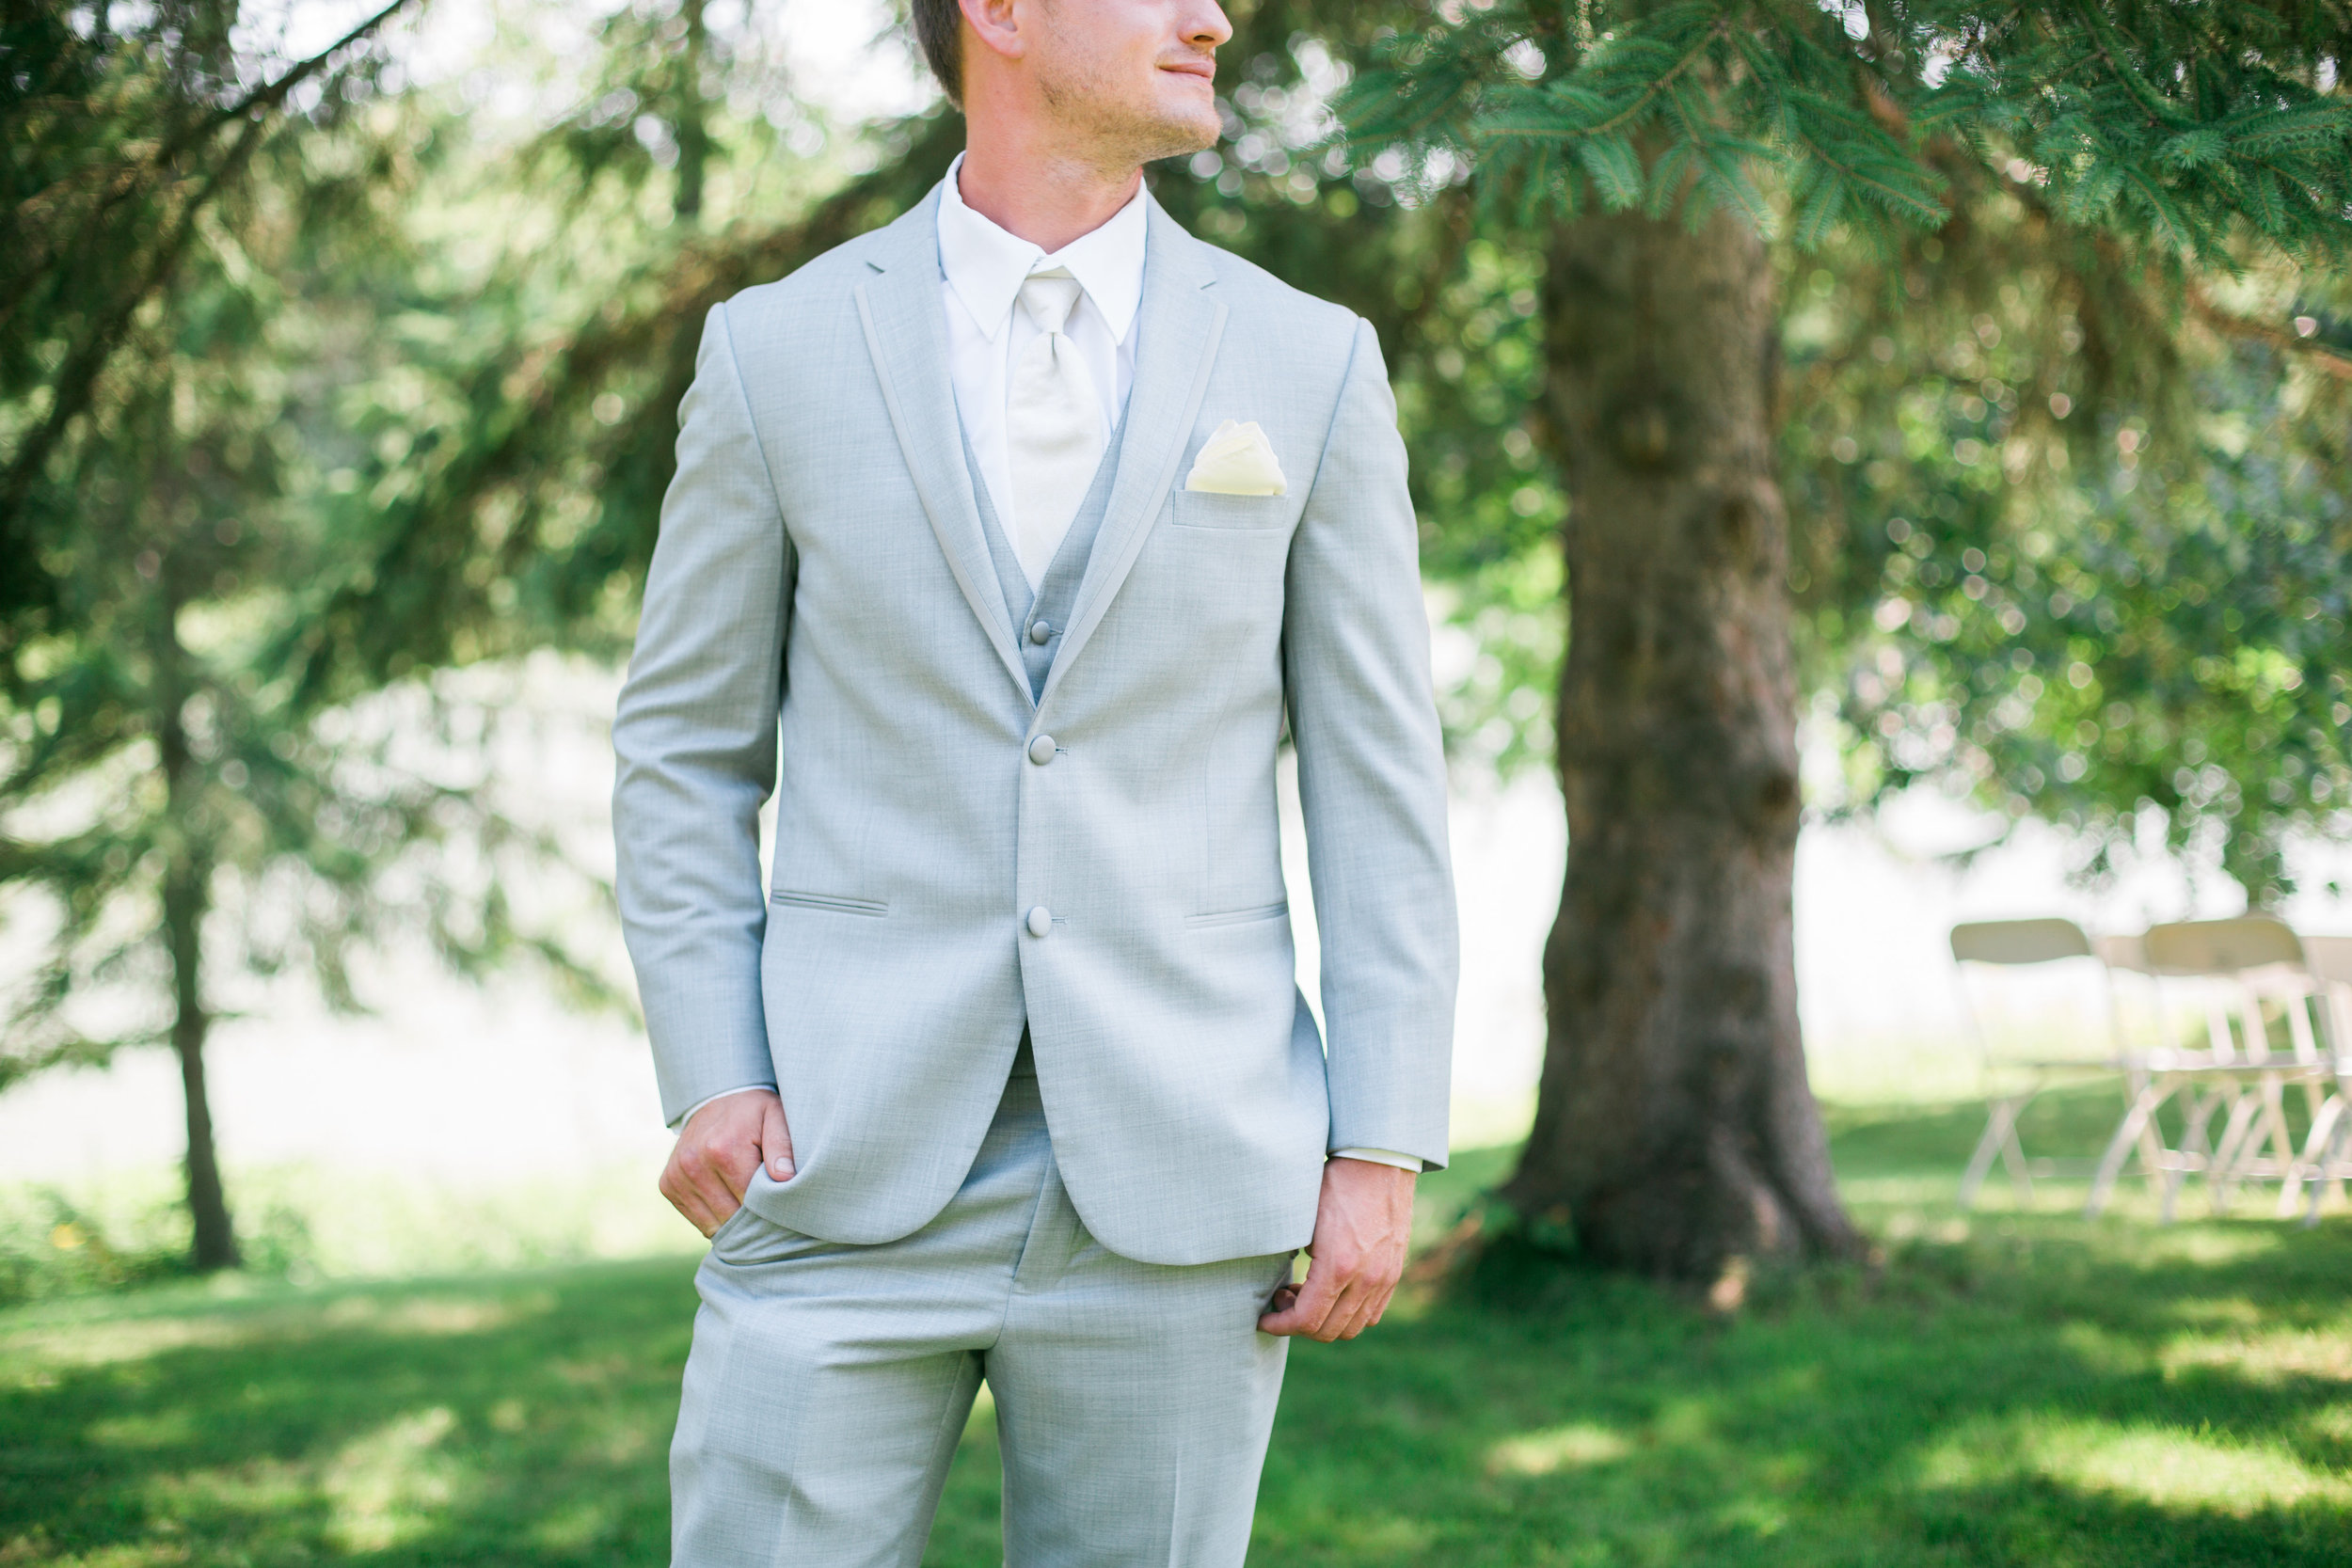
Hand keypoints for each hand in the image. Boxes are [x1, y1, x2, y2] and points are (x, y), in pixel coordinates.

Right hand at [660, 1089, 793, 1237]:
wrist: (715, 1101)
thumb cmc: (752, 1114)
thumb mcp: (775, 1117)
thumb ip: (782, 1146)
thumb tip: (785, 1177)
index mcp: (722, 1149)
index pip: (749, 1201)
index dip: (769, 1207)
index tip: (780, 1203)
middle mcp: (693, 1163)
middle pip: (730, 1215)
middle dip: (751, 1217)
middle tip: (767, 1206)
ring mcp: (676, 1176)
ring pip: (713, 1224)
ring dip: (732, 1221)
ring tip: (747, 1203)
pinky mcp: (667, 1185)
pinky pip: (697, 1220)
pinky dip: (715, 1218)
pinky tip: (727, 1200)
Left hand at [1258, 1156, 1415, 1341]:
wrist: (1379, 1161)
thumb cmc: (1334, 1184)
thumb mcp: (1303, 1220)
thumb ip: (1292, 1258)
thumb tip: (1276, 1285)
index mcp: (1339, 1267)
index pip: (1307, 1320)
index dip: (1280, 1325)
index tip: (1265, 1318)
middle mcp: (1367, 1280)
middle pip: (1329, 1331)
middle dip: (1299, 1324)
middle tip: (1282, 1299)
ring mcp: (1385, 1278)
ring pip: (1353, 1327)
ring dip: (1325, 1321)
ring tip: (1305, 1294)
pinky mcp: (1394, 1272)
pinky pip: (1372, 1313)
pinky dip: (1348, 1314)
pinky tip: (1332, 1291)